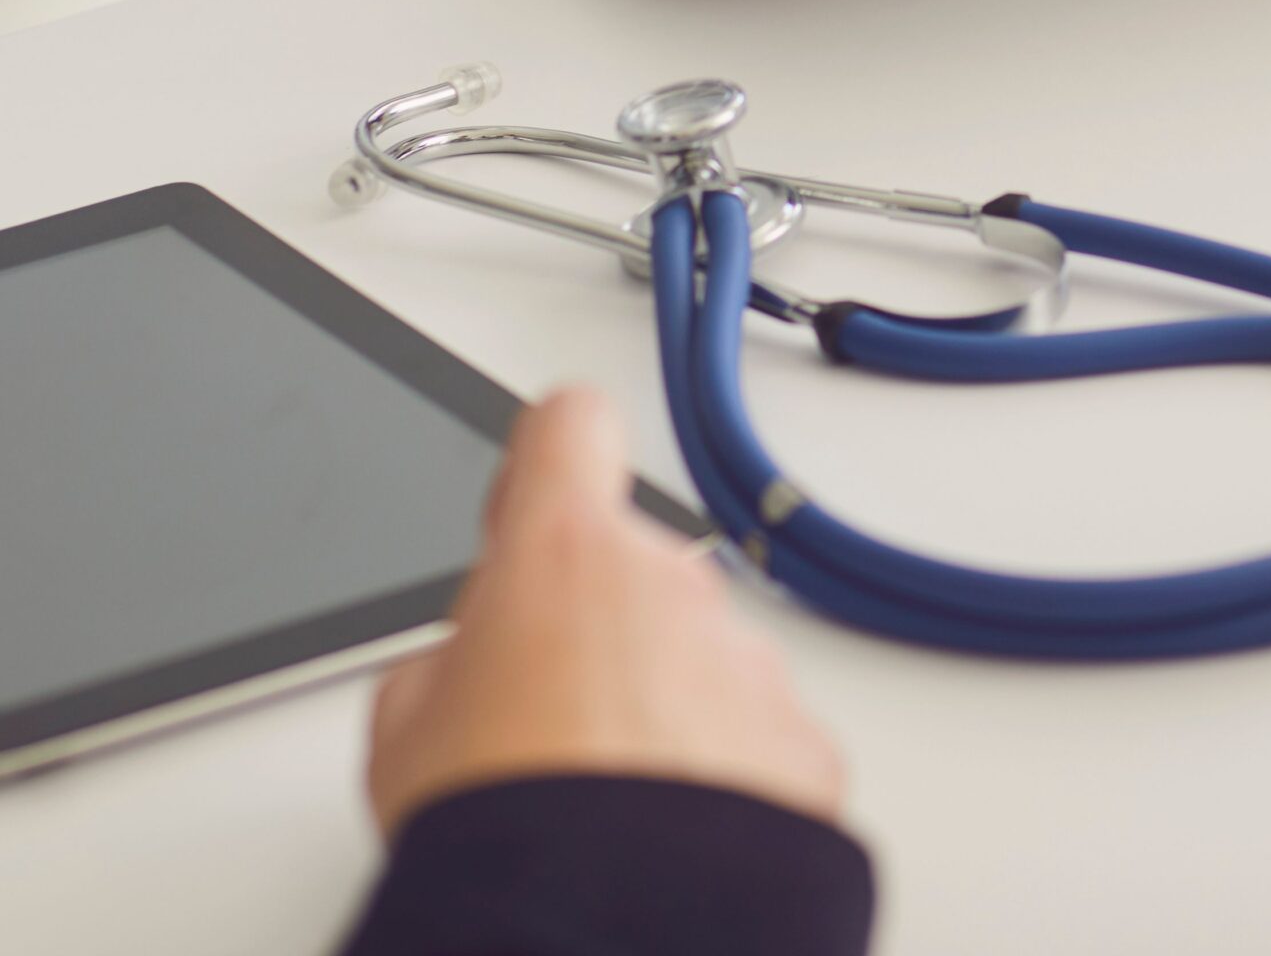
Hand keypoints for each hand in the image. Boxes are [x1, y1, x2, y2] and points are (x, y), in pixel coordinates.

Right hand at [365, 389, 843, 837]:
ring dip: (660, 707)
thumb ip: (449, 652)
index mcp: (564, 555)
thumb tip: (473, 665)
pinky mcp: (803, 743)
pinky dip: (721, 776)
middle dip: (596, 628)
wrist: (599, 935)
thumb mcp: (403, 725)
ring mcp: (746, 661)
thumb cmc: (497, 829)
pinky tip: (669, 839)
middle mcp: (671, 586)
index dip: (546, 461)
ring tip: (605, 807)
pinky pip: (754, 738)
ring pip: (698, 658)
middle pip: (632, 570)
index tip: (533, 497)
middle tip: (542, 728)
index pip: (570, 429)